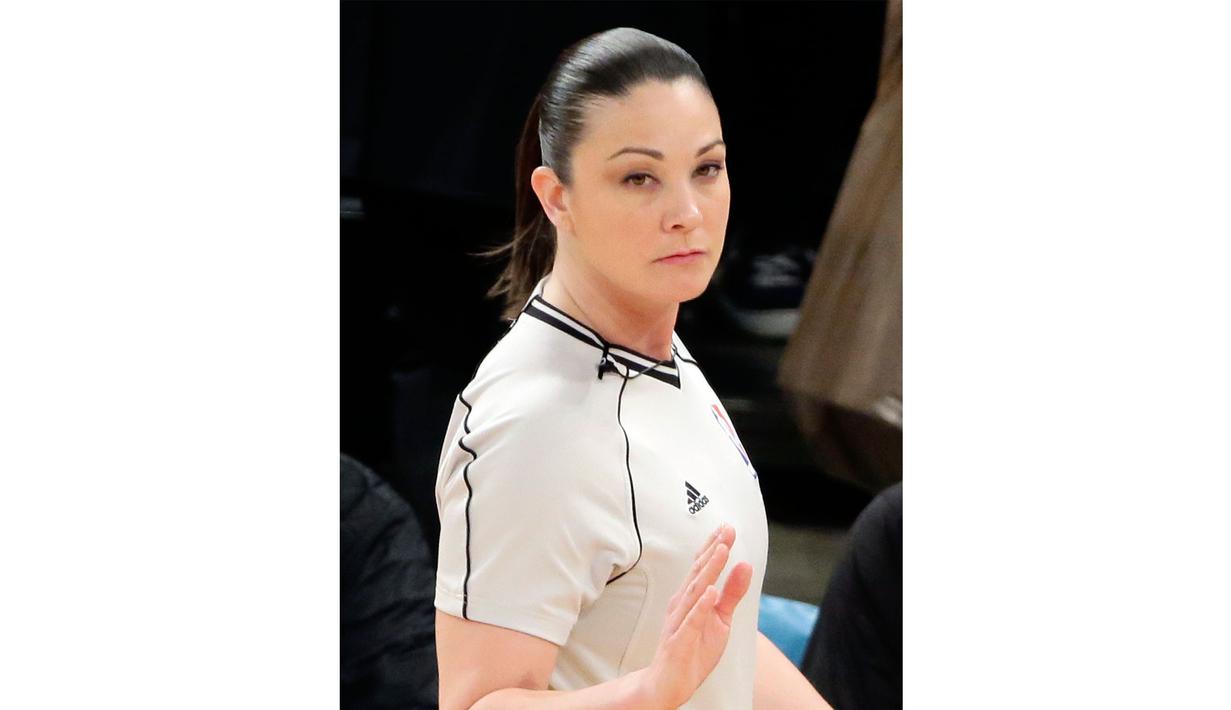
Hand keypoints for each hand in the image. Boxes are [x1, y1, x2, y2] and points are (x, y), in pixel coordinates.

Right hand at [640, 523, 753, 708]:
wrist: (669, 682)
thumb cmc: (693, 648)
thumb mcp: (721, 619)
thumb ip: (732, 593)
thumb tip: (745, 565)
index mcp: (691, 597)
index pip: (702, 566)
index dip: (714, 546)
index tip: (727, 528)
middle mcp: (682, 604)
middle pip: (699, 573)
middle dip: (713, 550)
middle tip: (727, 530)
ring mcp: (679, 622)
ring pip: (695, 592)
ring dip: (708, 570)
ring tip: (722, 551)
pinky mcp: (680, 641)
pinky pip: (691, 622)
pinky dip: (701, 606)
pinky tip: (711, 592)